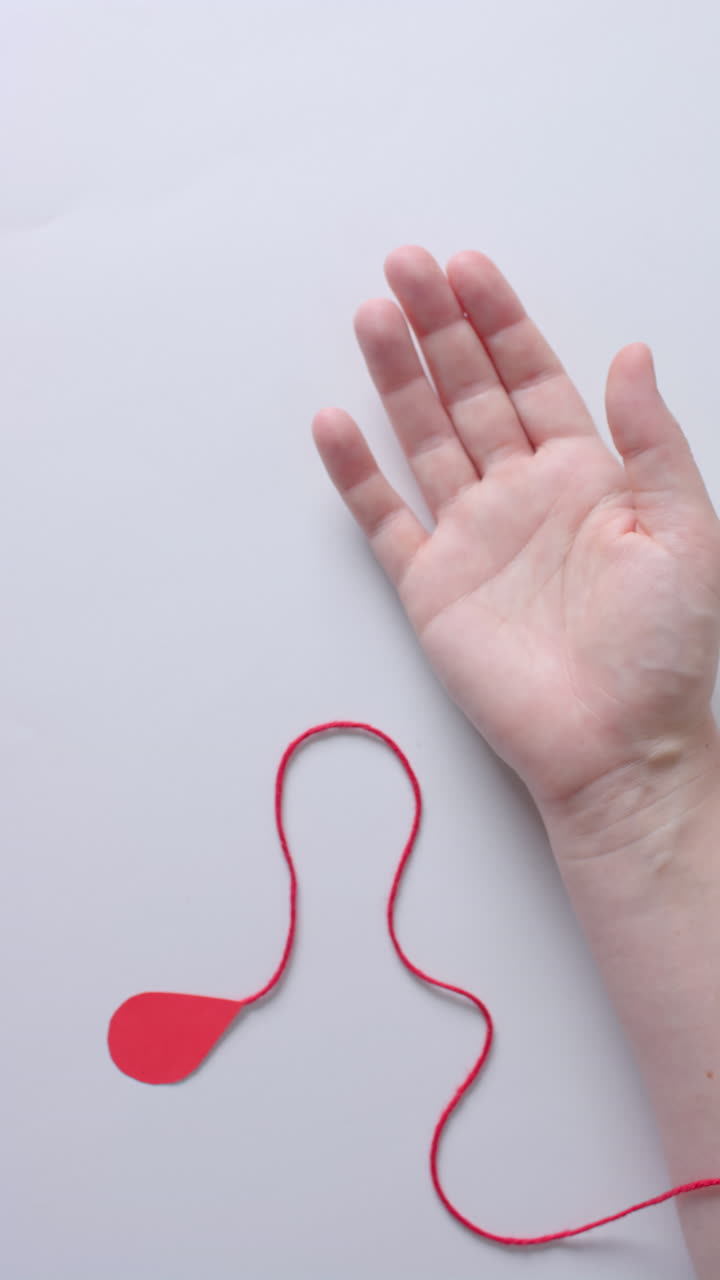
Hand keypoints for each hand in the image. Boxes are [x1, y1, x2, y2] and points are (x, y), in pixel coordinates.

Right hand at [312, 246, 719, 812]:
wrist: (617, 745)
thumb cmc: (663, 647)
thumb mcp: (685, 528)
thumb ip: (651, 440)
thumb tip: (631, 355)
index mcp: (586, 475)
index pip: (534, 378)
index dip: (501, 323)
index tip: (469, 270)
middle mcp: (522, 494)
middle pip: (471, 392)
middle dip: (439, 329)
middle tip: (405, 267)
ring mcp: (472, 536)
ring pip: (425, 438)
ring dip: (396, 379)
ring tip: (371, 316)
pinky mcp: (431, 585)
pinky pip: (385, 519)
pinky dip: (357, 474)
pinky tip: (335, 424)